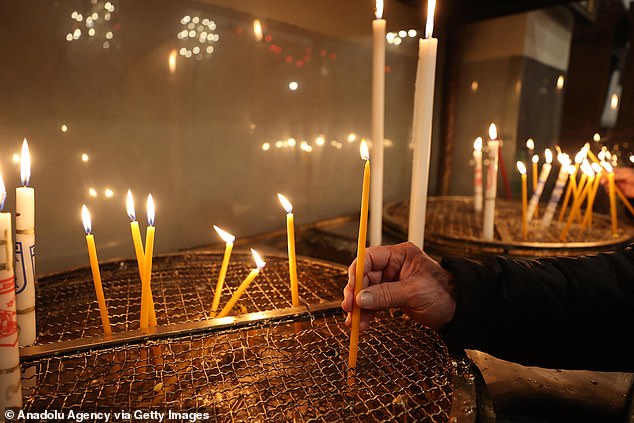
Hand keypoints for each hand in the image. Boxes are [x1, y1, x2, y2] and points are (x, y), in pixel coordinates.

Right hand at [341, 242, 455, 331]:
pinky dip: (366, 313)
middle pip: (364, 276)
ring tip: (355, 321)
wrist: (457, 311)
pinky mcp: (391, 296)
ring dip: (359, 307)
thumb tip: (361, 298)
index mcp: (399, 255)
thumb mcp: (414, 292)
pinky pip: (373, 302)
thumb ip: (386, 294)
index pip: (369, 258)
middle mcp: (393, 266)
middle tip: (349, 308)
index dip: (357, 273)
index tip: (352, 290)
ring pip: (366, 291)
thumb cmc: (444, 294)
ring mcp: (391, 281)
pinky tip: (363, 323)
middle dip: (355, 293)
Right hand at [601, 167, 633, 197]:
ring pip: (609, 186)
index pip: (609, 172)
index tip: (602, 176)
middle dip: (605, 181)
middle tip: (604, 182)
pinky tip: (612, 192)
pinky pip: (613, 192)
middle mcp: (618, 178)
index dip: (605, 174)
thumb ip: (616, 175)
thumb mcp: (626, 174)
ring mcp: (619, 185)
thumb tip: (606, 175)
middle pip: (607, 179)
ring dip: (607, 187)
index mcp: (620, 172)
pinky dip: (610, 192)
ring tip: (610, 187)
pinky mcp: (620, 192)